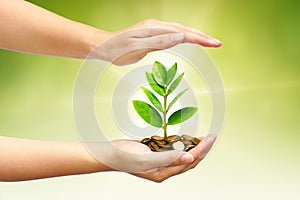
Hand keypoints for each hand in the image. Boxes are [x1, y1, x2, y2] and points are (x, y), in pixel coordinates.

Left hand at [90, 19, 221, 64]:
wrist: (104, 47)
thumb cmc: (117, 49)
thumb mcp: (136, 47)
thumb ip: (159, 42)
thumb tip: (180, 37)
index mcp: (154, 29)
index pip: (182, 33)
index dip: (199, 39)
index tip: (214, 44)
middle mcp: (156, 26)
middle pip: (184, 30)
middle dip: (202, 37)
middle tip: (218, 43)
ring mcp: (155, 30)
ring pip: (180, 31)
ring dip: (196, 37)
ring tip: (210, 42)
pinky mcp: (153, 35)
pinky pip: (173, 36)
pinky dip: (185, 38)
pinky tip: (191, 41)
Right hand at [94, 134, 216, 181]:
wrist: (110, 153)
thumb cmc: (124, 157)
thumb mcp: (146, 159)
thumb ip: (168, 158)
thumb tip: (189, 158)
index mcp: (163, 173)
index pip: (189, 161)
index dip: (201, 149)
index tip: (210, 138)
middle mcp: (164, 169)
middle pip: (189, 160)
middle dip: (202, 148)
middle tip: (212, 137)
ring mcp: (161, 162)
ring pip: (183, 155)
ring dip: (194, 146)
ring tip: (204, 138)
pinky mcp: (157, 154)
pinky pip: (174, 150)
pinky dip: (182, 144)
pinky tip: (187, 138)